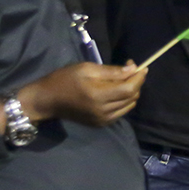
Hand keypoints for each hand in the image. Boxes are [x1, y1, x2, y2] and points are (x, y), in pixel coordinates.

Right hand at [15, 62, 145, 127]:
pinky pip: (120, 112)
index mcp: (99, 96)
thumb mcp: (86, 68)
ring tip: (123, 79)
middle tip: (130, 69)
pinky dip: (124, 101)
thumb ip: (111, 71)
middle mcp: (103, 111)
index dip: (139, 77)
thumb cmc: (64, 79)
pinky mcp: (100, 124)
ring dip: (131, 92)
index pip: (130, 88)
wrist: (47, 100)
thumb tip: (132, 70)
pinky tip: (116, 91)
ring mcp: (102, 120)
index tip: (141, 65)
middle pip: (132, 97)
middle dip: (136, 82)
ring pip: (128, 105)